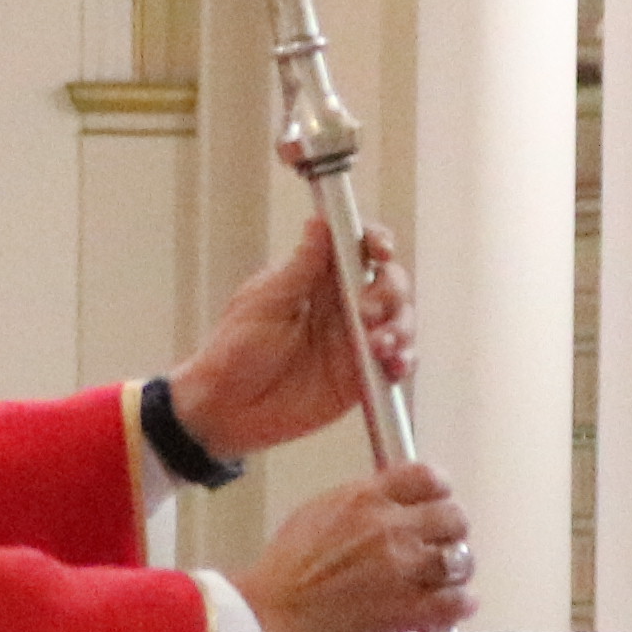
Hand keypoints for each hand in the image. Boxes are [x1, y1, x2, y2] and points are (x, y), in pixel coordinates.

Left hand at [162, 224, 418, 463]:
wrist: (226, 410)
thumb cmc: (235, 350)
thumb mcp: (265, 304)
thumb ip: (300, 267)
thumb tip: (320, 222)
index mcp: (317, 277)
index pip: (358, 246)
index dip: (377, 241)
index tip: (381, 250)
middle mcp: (343, 304)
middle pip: (389, 281)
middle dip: (389, 290)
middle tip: (366, 311)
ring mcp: (356, 339)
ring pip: (400, 319)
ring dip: (400, 327)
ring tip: (379, 345)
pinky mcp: (362, 376)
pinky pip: (397, 362)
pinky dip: (405, 360)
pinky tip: (395, 365)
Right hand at [246, 458, 476, 631]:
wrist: (267, 617)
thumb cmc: (281, 574)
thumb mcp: (316, 513)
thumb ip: (358, 505)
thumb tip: (386, 504)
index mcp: (364, 499)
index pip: (427, 476)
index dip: (438, 491)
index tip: (436, 502)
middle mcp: (389, 528)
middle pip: (454, 516)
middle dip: (449, 533)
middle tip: (438, 548)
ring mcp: (401, 570)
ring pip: (462, 559)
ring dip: (455, 572)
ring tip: (441, 582)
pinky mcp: (407, 612)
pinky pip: (459, 601)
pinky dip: (459, 605)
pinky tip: (447, 608)